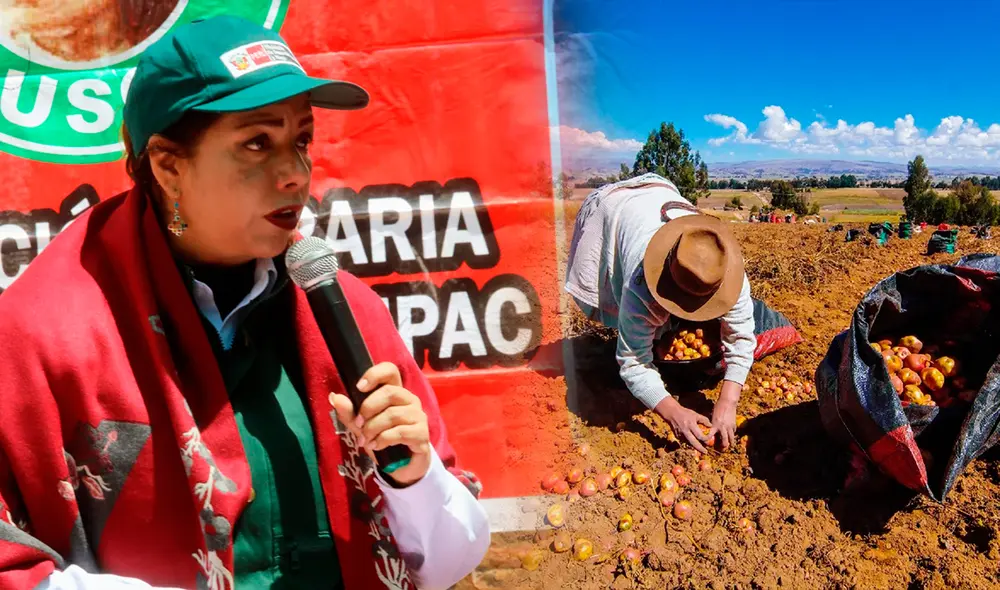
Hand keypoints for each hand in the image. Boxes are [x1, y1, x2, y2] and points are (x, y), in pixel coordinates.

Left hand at [329, 362, 431, 486]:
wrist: (401, 466)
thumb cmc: (383, 440)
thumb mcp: (361, 427)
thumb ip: (349, 413)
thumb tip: (335, 397)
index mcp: (395, 393)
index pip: (390, 371)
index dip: (375, 374)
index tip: (359, 387)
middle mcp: (410, 400)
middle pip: (390, 392)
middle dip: (368, 408)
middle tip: (358, 424)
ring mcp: (418, 416)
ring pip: (393, 414)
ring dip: (373, 428)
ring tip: (365, 440)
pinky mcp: (422, 434)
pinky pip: (400, 432)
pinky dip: (383, 439)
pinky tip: (376, 446)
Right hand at [653, 396, 711, 452]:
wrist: (672, 413)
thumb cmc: (685, 413)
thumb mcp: (695, 414)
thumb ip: (704, 420)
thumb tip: (711, 426)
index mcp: (691, 425)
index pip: (700, 435)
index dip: (706, 439)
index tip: (709, 439)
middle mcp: (685, 431)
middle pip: (694, 443)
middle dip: (700, 449)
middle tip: (705, 452)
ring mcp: (680, 434)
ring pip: (689, 443)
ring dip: (694, 446)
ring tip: (700, 447)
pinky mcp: (677, 436)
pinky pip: (684, 441)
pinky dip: (689, 442)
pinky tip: (692, 440)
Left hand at [708, 380, 740, 449]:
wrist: (727, 402)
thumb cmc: (718, 408)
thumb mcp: (713, 416)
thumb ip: (712, 424)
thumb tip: (710, 430)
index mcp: (715, 424)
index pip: (710, 435)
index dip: (708, 440)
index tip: (707, 444)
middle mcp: (722, 427)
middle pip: (724, 440)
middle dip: (723, 445)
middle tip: (722, 449)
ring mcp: (729, 426)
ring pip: (731, 437)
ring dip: (730, 442)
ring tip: (730, 446)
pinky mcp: (734, 424)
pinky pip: (733, 432)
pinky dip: (732, 434)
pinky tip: (731, 436)